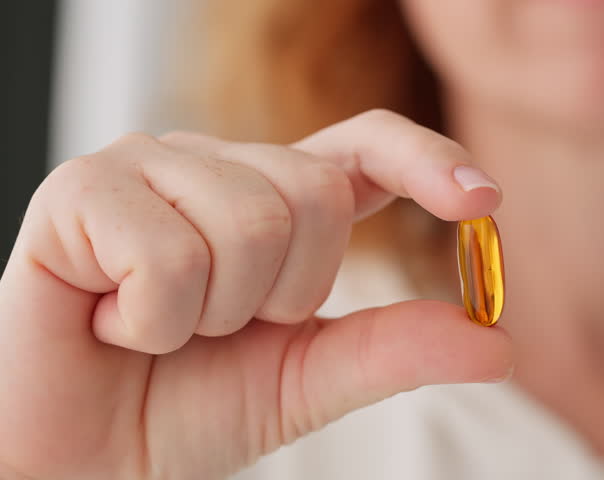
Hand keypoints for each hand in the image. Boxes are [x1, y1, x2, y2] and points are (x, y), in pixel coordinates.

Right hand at [0, 110, 512, 479]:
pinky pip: (166, 252)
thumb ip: (394, 352)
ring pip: (248, 221)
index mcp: (279, 202)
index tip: (482, 200)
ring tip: (163, 329)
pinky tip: (114, 324)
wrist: (82, 457)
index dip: (425, 160)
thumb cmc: (187, 407)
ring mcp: (151, 168)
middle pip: (315, 192)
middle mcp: (220, 167)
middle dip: (282, 294)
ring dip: (214, 315)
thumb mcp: (308, 381)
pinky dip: (151, 322)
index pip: (365, 148)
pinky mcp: (82, 190)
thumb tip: (495, 344)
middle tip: (221, 328)